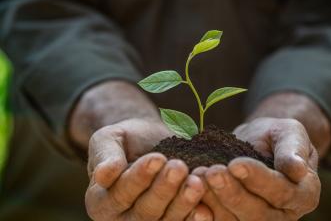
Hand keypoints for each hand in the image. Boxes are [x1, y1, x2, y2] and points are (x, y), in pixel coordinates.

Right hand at [85, 119, 206, 219]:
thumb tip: (103, 174)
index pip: (121, 194)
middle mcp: (123, 219)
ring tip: (196, 183)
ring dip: (182, 203)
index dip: (139, 177)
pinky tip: (206, 209)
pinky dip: (194, 218)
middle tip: (179, 167)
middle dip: (164, 189)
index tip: (157, 159)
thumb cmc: (126, 140)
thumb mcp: (108, 140)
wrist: (150, 143)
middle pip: (144, 212)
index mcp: (101, 202)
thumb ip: (105, 156)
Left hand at [195, 118, 319, 219]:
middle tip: (212, 172)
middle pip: (257, 213)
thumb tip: (297, 169)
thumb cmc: (277, 137)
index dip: (258, 180)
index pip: (282, 192)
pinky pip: (219, 219)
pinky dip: (203, 209)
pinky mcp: (236, 219)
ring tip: (197, 178)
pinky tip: (190, 191)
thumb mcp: (290, 133)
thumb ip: (293, 149)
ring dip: (214, 201)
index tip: (236, 164)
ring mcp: (259, 220)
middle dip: (232, 193)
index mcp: (304, 194)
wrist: (258, 144)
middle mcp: (284, 215)